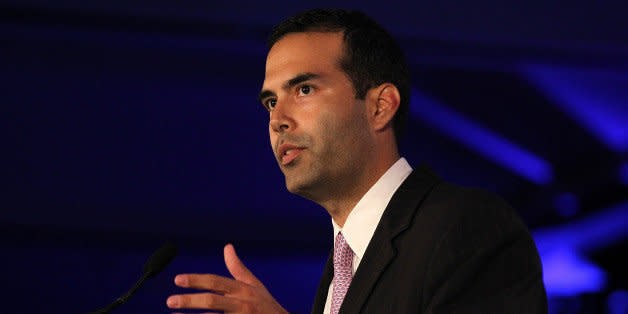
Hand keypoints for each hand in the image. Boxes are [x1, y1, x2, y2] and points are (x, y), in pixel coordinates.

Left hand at [167, 244, 288, 313]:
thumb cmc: (265, 305)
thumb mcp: (253, 285)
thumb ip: (238, 268)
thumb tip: (227, 247)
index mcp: (243, 290)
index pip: (216, 282)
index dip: (196, 280)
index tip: (177, 279)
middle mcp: (242, 304)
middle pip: (212, 301)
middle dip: (189, 301)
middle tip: (169, 301)